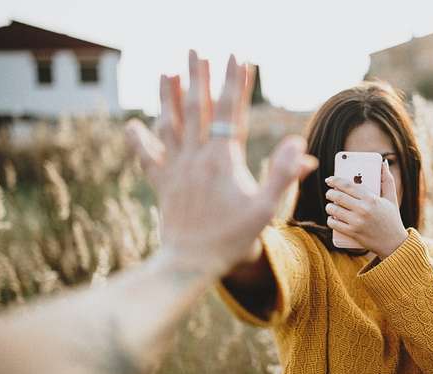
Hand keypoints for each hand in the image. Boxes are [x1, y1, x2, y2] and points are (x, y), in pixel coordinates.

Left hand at [126, 50, 316, 276]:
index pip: (232, 112)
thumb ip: (284, 175)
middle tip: (197, 51)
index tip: (238, 57)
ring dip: (168, 96)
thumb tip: (300, 145)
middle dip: (199, 76)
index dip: (236, 82)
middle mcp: (196, 157)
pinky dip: (139, 140)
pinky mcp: (162, 184)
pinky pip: (148, 156)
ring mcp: (176, 169)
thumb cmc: (233, 238)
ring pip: (170, 124)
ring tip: (168, 72)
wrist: (192, 263)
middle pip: (197, 108)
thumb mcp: (267, 209)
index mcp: (223, 160)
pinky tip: (132, 125)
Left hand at [325, 160, 407, 258]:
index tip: (329, 180)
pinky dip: (330, 219)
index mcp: (371, 198)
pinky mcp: (352, 233)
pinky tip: (332, 217)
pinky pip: (334, 223)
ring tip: (331, 206)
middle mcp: (363, 209)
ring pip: (333, 209)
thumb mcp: (392, 198)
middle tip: (330, 193)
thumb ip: (387, 179)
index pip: (348, 185)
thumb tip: (383, 163)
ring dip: (329, 206)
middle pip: (338, 196)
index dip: (335, 180)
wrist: (394, 243)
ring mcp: (357, 222)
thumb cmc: (392, 219)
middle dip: (330, 193)